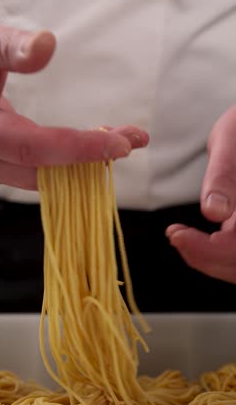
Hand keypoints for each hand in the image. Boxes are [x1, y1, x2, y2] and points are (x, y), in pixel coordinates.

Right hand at [0, 21, 148, 189]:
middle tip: (134, 138)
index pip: (32, 148)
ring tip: (121, 138)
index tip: (120, 144)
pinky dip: (68, 162)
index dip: (77, 149)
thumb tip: (46, 46)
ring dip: (85, 162)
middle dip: (93, 159)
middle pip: (45, 171)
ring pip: (43, 179)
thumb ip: (4, 45)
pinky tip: (92, 144)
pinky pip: (37, 173)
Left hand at [166, 106, 235, 282]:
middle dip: (206, 259)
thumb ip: (223, 178)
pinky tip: (192, 238)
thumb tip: (214, 212)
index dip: (208, 251)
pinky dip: (214, 253)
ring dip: (209, 259)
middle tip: (175, 236)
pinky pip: (235, 253)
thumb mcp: (230, 145)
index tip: (176, 234)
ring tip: (180, 237)